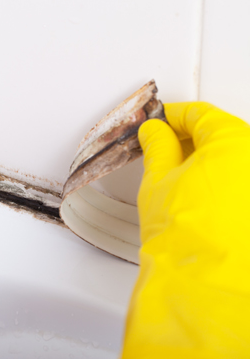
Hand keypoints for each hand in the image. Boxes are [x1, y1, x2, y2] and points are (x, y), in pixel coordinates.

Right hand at [122, 102, 249, 357]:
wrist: (200, 281)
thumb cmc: (183, 233)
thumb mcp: (158, 178)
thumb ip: (157, 146)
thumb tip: (155, 133)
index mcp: (235, 142)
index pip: (201, 114)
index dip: (174, 115)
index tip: (160, 120)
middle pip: (223, 134)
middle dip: (192, 137)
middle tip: (164, 144)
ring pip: (234, 160)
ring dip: (207, 160)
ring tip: (178, 171)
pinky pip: (240, 182)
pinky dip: (222, 180)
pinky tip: (199, 192)